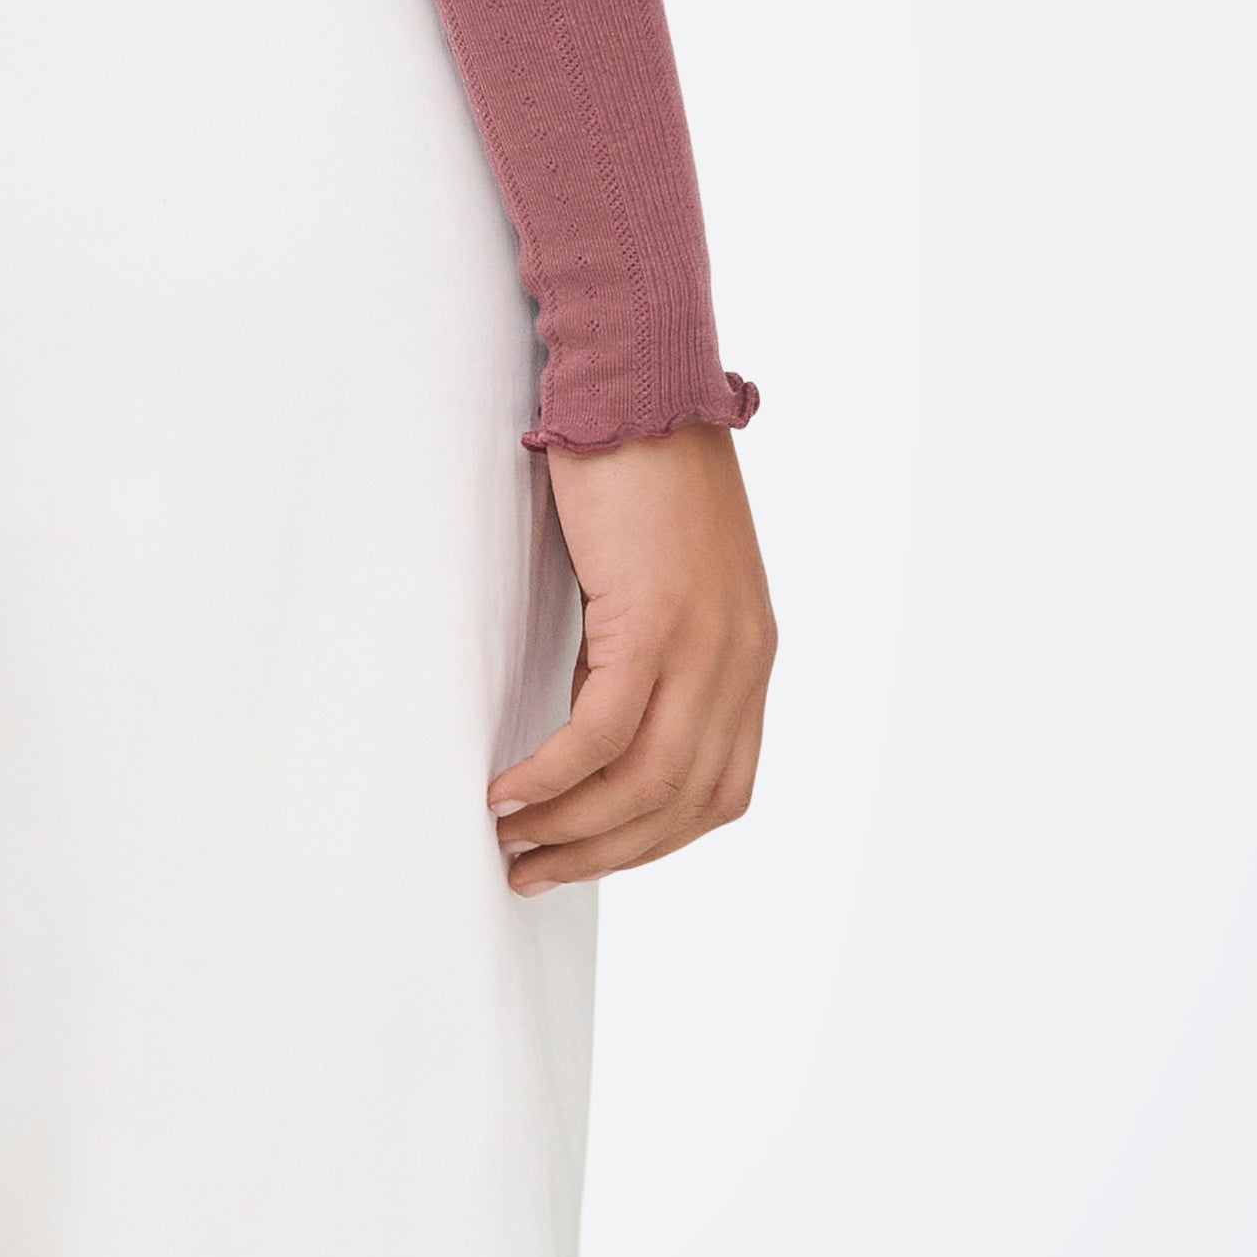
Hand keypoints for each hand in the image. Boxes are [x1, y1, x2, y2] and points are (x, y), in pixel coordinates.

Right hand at [489, 427, 775, 887]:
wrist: (641, 384)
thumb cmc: (639, 471)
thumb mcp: (661, 584)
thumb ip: (647, 657)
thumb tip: (594, 728)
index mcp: (749, 658)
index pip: (719, 792)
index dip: (650, 841)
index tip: (585, 854)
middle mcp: (741, 662)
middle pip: (682, 804)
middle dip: (602, 854)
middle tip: (531, 872)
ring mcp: (705, 646)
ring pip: (644, 784)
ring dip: (571, 829)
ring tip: (508, 842)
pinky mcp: (653, 622)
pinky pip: (601, 733)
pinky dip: (553, 776)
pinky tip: (507, 792)